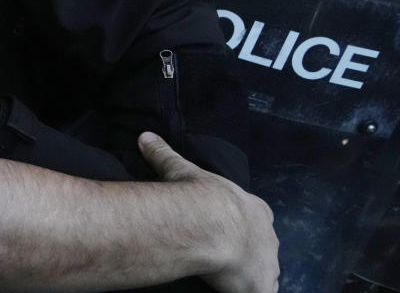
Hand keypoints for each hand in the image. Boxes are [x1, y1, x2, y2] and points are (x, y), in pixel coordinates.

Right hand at [138, 132, 279, 292]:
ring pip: (265, 270)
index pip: (256, 214)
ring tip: (230, 277)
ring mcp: (268, 263)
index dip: (243, 221)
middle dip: (250, 249)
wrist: (209, 225)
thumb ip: (164, 154)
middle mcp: (267, 235)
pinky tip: (236, 290)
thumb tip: (146, 136)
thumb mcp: (179, 170)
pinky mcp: (261, 286)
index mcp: (253, 208)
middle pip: (263, 244)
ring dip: (252, 273)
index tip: (230, 226)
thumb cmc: (197, 196)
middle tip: (229, 254)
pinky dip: (251, 292)